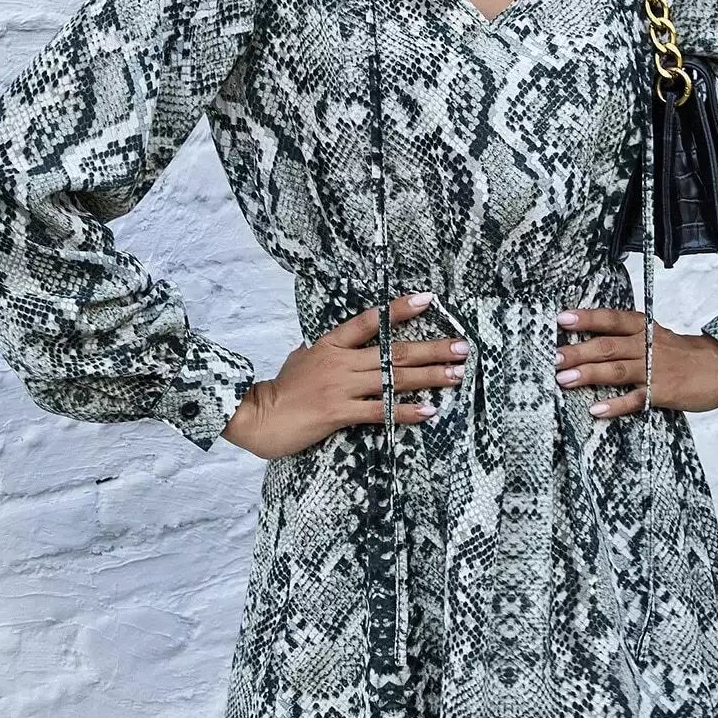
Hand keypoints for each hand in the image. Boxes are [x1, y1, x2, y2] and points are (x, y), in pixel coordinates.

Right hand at [221, 290, 469, 460]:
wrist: (256, 416)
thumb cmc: (276, 390)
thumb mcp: (296, 361)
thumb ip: (314, 352)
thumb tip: (316, 347)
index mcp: (331, 345)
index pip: (370, 321)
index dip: (399, 309)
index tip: (428, 300)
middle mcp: (341, 362)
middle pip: (394, 352)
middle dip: (432, 348)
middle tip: (462, 347)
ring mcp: (341, 386)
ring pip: (394, 379)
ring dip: (429, 377)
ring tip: (456, 375)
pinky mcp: (339, 412)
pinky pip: (380, 410)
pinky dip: (407, 411)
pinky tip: (429, 410)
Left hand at [553, 306, 717, 417]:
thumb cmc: (684, 353)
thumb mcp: (656, 336)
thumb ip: (628, 338)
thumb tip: (589, 342)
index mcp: (644, 328)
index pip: (611, 319)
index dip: (587, 318)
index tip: (562, 318)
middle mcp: (646, 346)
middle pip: (608, 345)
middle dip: (578, 350)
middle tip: (553, 357)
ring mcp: (654, 370)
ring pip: (617, 370)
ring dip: (589, 374)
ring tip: (564, 380)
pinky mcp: (663, 393)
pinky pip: (636, 399)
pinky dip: (615, 405)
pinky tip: (596, 409)